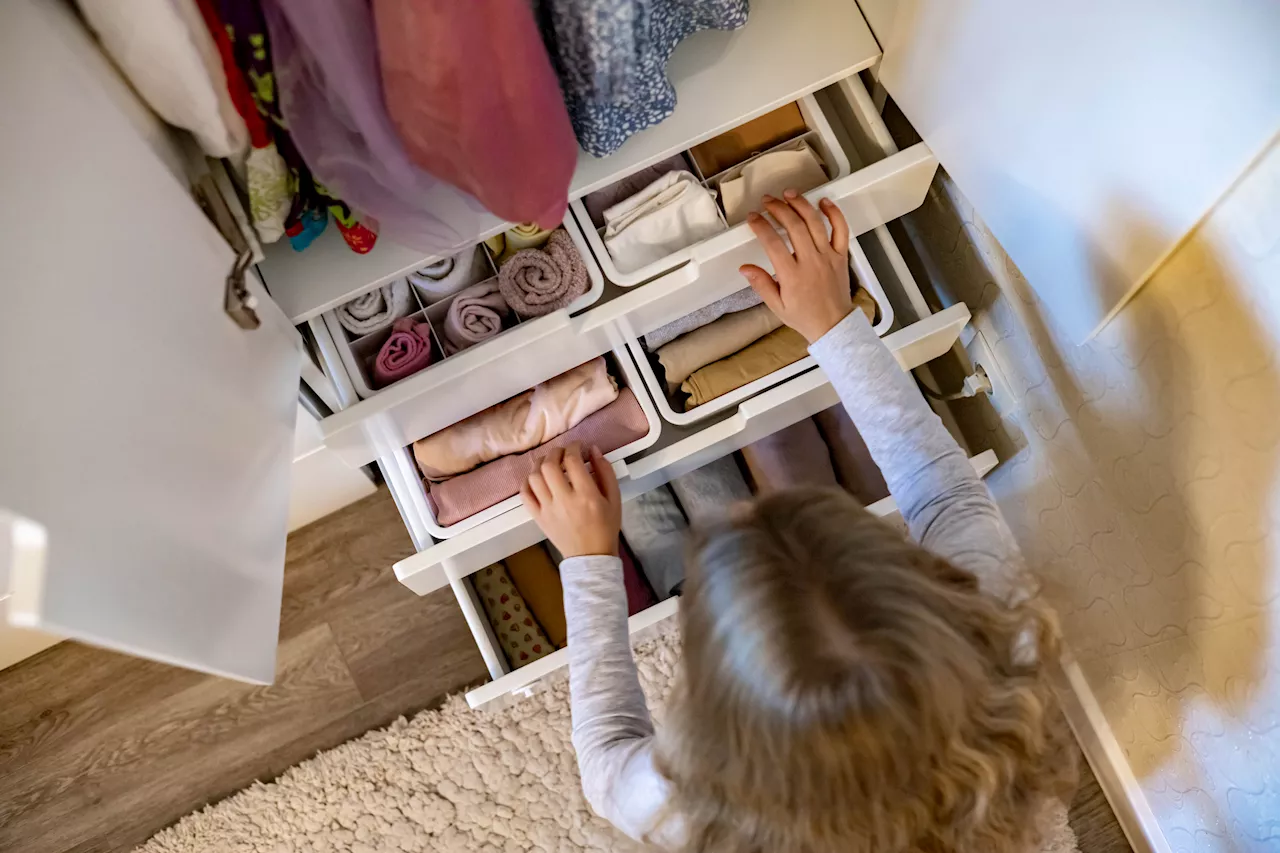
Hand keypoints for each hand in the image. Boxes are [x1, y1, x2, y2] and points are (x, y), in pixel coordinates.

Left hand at [520, 444, 620, 558]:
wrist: (591, 556)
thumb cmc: (605, 527)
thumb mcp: (615, 498)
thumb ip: (605, 472)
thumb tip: (593, 451)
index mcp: (586, 495)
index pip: (573, 460)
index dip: (574, 447)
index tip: (578, 447)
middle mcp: (564, 500)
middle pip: (550, 465)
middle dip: (555, 452)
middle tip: (563, 452)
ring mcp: (548, 509)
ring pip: (535, 477)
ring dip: (540, 464)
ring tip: (549, 463)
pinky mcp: (538, 517)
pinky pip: (525, 494)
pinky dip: (527, 482)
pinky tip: (537, 479)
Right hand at [739, 191, 852, 342]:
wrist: (833, 325)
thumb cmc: (805, 316)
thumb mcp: (776, 305)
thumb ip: (761, 284)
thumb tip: (745, 268)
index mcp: (792, 276)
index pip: (773, 243)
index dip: (760, 226)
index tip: (753, 218)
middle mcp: (811, 262)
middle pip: (794, 226)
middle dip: (778, 209)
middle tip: (767, 201)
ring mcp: (828, 256)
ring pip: (815, 223)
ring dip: (801, 205)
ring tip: (789, 194)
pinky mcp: (841, 255)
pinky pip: (841, 230)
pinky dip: (834, 213)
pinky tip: (823, 202)